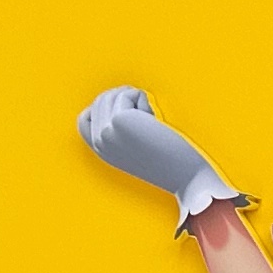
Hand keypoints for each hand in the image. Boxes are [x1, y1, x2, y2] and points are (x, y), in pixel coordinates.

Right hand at [77, 85, 243, 225]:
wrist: (188, 178)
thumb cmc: (173, 160)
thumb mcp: (138, 146)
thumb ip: (121, 130)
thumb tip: (117, 98)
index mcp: (102, 152)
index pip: (84, 119)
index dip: (104, 106)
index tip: (129, 107)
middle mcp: (99, 143)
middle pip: (100, 100)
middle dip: (125, 99)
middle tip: (149, 116)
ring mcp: (105, 132)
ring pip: (112, 95)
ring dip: (136, 100)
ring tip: (152, 121)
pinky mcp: (117, 121)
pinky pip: (128, 94)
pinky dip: (145, 100)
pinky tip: (156, 120)